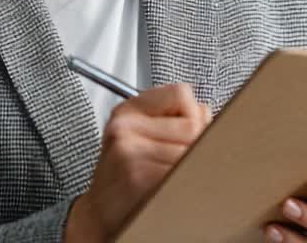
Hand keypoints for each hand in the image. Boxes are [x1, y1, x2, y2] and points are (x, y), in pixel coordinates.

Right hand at [64, 83, 212, 242]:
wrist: (100, 213)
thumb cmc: (126, 175)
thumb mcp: (142, 137)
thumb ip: (175, 120)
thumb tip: (207, 116)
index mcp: (129, 110)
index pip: (181, 93)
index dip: (194, 114)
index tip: (189, 131)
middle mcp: (125, 126)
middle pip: (193, 125)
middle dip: (198, 144)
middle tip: (182, 161)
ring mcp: (129, 150)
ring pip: (191, 150)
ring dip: (193, 166)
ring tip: (174, 176)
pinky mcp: (137, 175)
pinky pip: (183, 173)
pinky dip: (186, 182)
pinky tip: (170, 187)